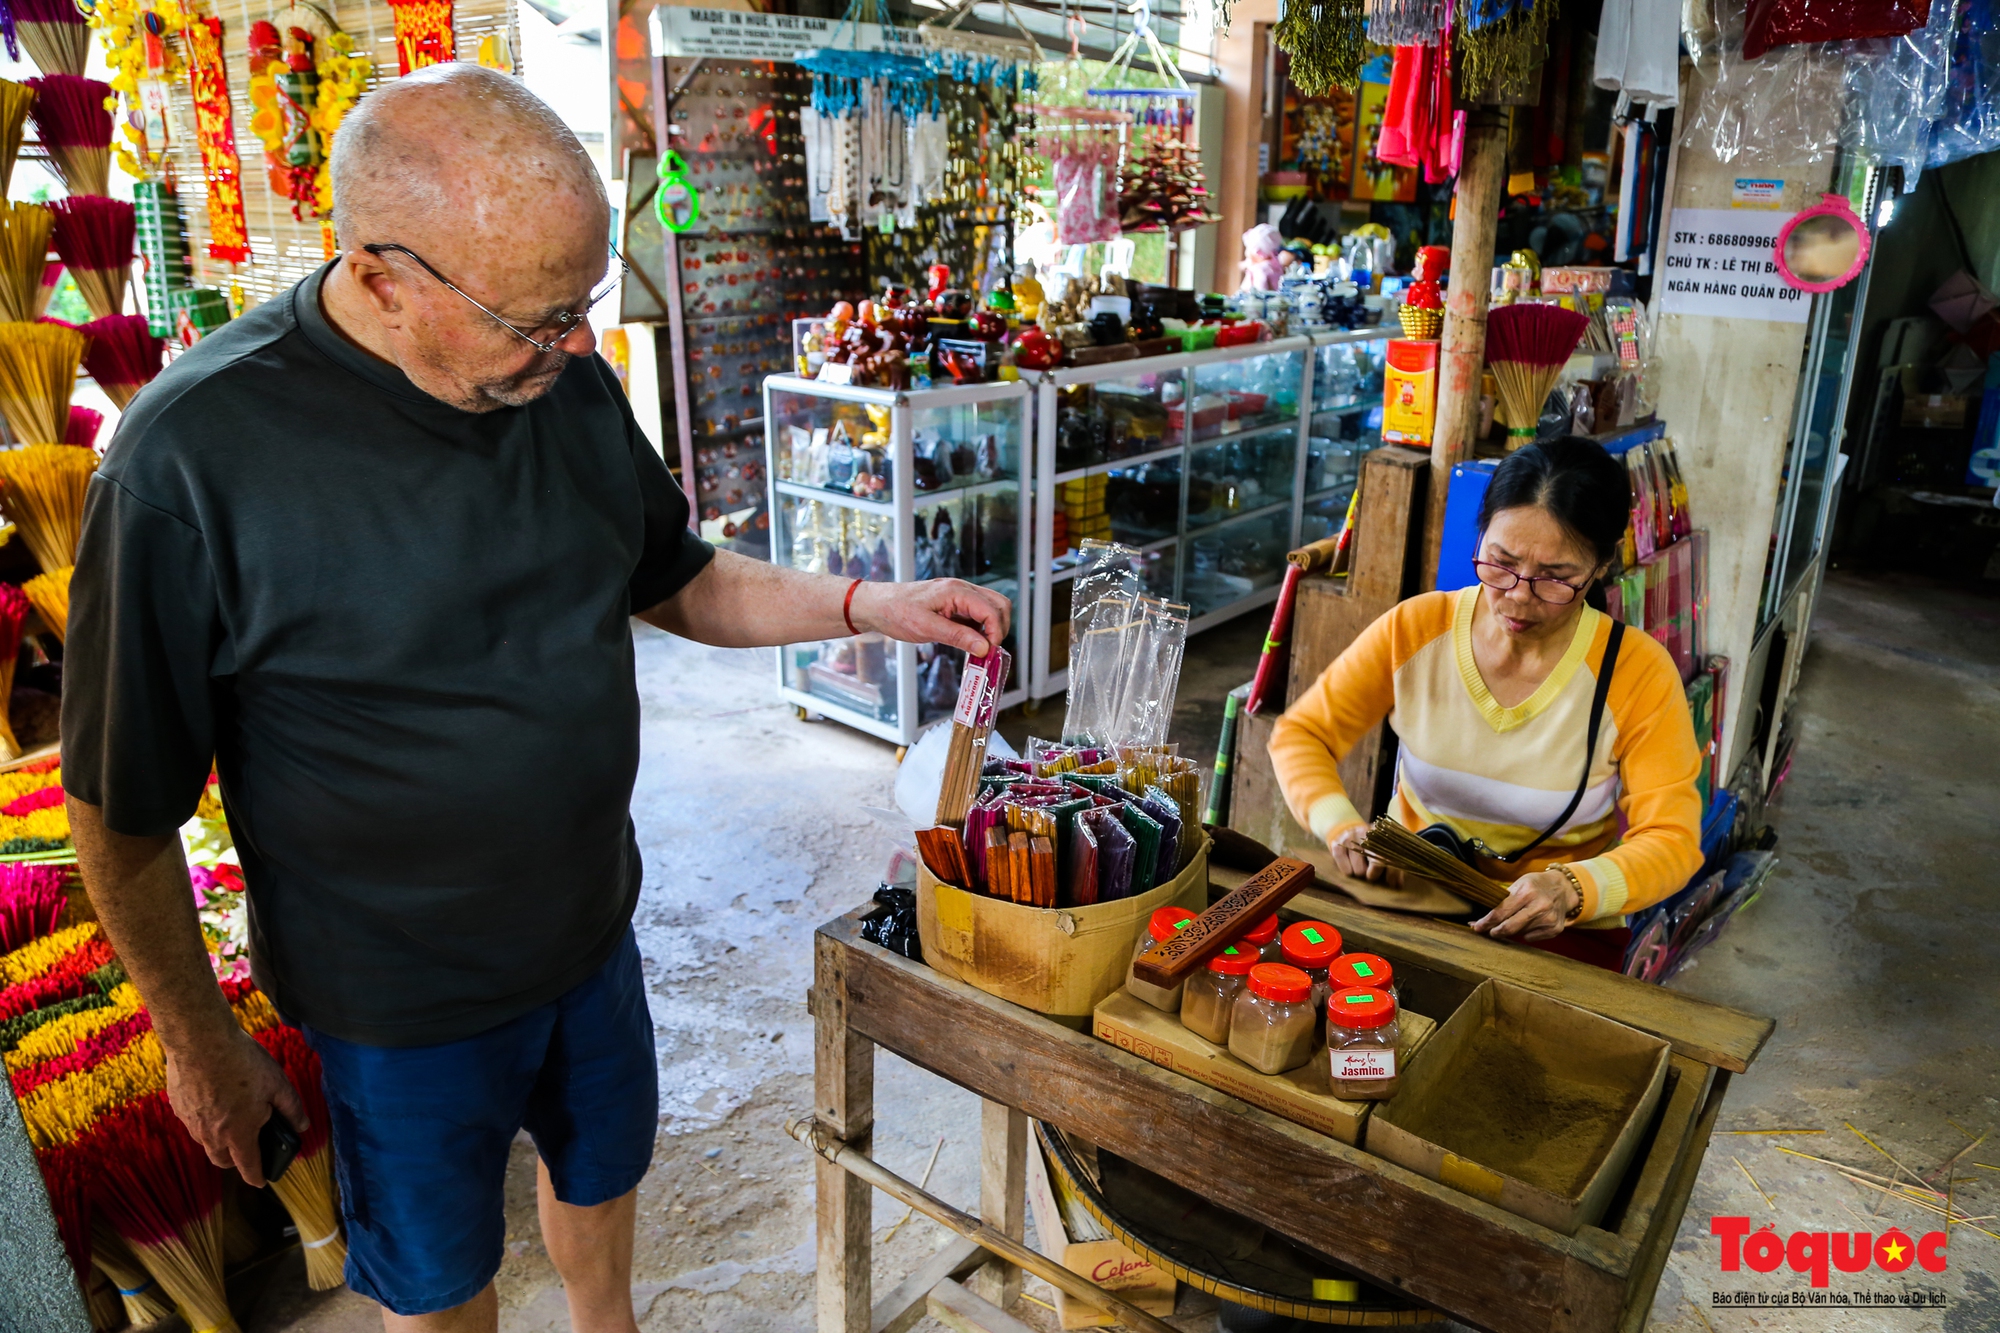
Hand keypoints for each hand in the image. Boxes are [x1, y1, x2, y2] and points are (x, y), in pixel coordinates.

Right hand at [163, 1023, 308, 1187]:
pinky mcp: (178, 1106)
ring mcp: (191, 1121)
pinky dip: (205, 1119)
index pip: (248, 1166)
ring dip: (219, 1140)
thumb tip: (302, 1126)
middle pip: (221, 1160)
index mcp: (238, 1132)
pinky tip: (215, 1098)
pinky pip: (193, 1122)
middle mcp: (211, 1134)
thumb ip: (291, 1109)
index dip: (257, 1177)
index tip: (262, 1182)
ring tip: (233, 1118)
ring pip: (205, 1142)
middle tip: (248, 1148)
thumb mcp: (277, 1084)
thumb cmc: (242, 1061)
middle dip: (235, 1161)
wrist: (200, 1040)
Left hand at [853, 578, 1012, 657]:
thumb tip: (984, 648)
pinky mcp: (955, 603)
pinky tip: (970, 643)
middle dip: (1000, 628)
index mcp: (956, 591)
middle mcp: (962, 589)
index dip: (996, 633)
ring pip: (992, 607)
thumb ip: (957, 637)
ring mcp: (960, 595)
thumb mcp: (926, 628)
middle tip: (989, 651)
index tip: (988, 653)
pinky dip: (981, 628)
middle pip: (1000, 604)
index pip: (992, 610)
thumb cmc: (896, 612)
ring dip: (992, 628)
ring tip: (981, 649)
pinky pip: (978, 613)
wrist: (877, 606)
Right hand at [1328, 823, 1397, 882]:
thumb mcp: (1381, 849)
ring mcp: (1350, 838)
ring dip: (1361, 874)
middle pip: (1376, 862)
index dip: (1394, 873)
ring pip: (1360, 871)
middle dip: (1376, 875)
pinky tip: (1350, 867)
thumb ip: (1392, 865)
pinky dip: (1349, 872)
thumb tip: (1398, 885)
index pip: (1391, 855)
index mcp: (1381, 833)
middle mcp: (1366, 833)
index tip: (1392, 883)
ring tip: (1360, 868)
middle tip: (1373, 877)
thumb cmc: (1368, 845)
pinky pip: (1346, 870)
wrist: (1344, 828)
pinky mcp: (1337, 845)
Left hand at [1470, 869, 1579, 942]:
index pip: (1501, 912)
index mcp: (1527, 892)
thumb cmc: (1536, 885)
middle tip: (1490, 931)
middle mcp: (1539, 906)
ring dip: (1512, 930)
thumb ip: (1503, 900)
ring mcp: (1548, 919)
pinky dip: (1526, 933)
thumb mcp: (1519, 884)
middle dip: (1495, 931)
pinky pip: (1531, 938)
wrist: (1564, 888)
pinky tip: (1531, 922)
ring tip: (1516, 919)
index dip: (1486, 922)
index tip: (1476, 927)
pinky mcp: (1555, 929)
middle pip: (1509, 927)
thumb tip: (1483, 918)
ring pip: (1520, 933)